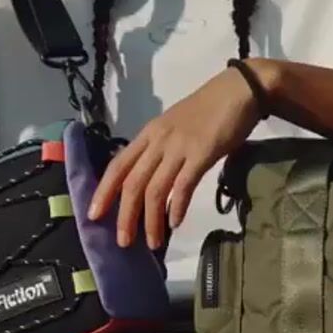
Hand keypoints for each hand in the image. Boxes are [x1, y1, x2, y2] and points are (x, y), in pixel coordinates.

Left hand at [88, 67, 265, 248]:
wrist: (239, 90)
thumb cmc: (209, 110)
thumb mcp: (175, 128)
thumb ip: (162, 150)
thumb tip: (153, 179)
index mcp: (148, 134)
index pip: (118, 165)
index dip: (103, 191)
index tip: (93, 215)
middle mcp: (158, 141)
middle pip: (132, 183)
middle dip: (124, 216)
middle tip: (123, 242)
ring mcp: (179, 147)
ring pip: (155, 190)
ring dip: (150, 220)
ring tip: (152, 242)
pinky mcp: (201, 153)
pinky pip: (183, 186)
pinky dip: (176, 207)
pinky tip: (175, 223)